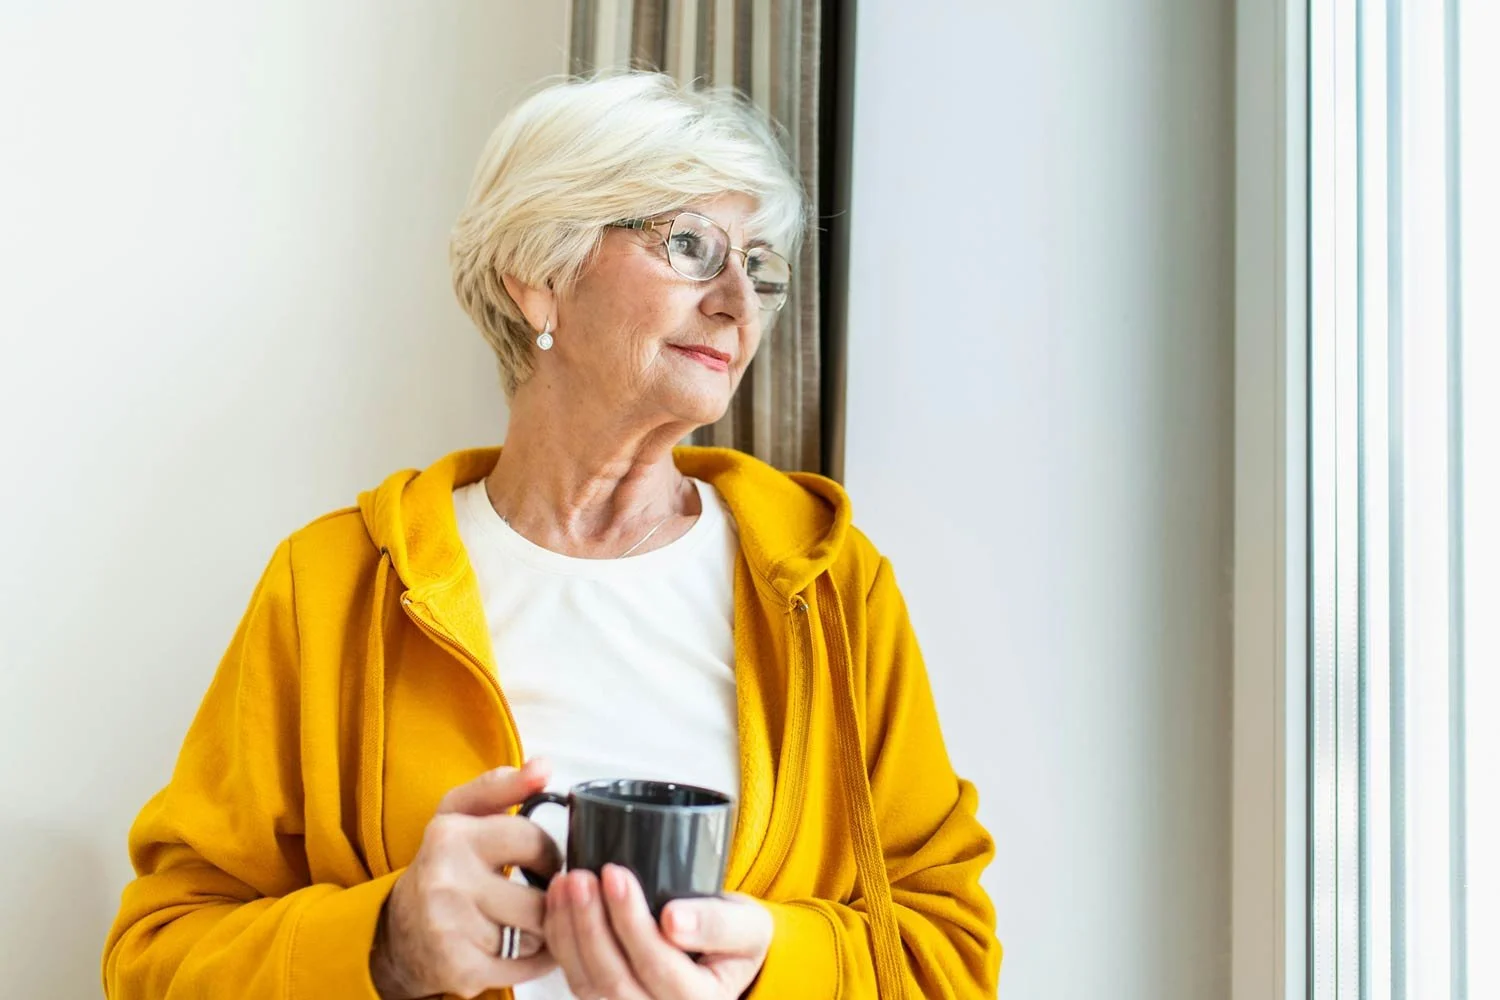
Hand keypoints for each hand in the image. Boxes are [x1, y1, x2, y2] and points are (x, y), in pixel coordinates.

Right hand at [371, 759, 563, 999]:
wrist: (397, 932)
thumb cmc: (444, 865)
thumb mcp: (462, 815)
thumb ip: (503, 787)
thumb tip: (543, 767)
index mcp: (450, 834)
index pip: (534, 842)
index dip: (548, 854)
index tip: (541, 861)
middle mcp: (445, 879)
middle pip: (540, 896)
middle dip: (548, 898)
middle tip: (536, 895)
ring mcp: (450, 927)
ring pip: (536, 933)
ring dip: (541, 931)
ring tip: (524, 921)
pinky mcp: (459, 968)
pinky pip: (525, 966)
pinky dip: (534, 959)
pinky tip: (520, 947)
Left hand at [545, 863, 771, 998]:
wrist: (724, 956)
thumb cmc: (736, 939)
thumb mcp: (749, 926)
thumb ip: (719, 923)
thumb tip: (675, 920)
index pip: (656, 964)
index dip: (631, 922)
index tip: (616, 874)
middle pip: (613, 978)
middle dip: (590, 924)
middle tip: (581, 877)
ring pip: (587, 983)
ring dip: (569, 931)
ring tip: (566, 882)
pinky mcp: (608, 998)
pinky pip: (576, 977)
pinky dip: (561, 939)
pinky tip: (558, 900)